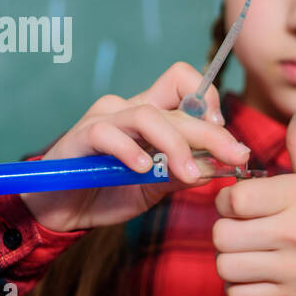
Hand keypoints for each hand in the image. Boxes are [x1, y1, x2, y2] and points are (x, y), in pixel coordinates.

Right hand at [21, 62, 251, 231]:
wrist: (60, 211)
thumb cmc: (107, 193)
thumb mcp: (154, 187)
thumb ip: (182, 173)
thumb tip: (219, 166)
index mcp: (150, 115)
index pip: (183, 84)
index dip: (208, 99)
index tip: (226, 133)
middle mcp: (129, 109)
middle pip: (177, 108)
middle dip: (212, 133)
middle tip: (235, 156)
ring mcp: (104, 119)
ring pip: (148, 116)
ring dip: (175, 145)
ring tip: (187, 173)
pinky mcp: (81, 136)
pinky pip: (109, 134)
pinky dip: (130, 151)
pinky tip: (142, 169)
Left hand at [212, 98, 295, 295]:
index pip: (234, 198)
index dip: (227, 203)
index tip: (239, 206)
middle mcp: (295, 231)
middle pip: (222, 234)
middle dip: (226, 233)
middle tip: (242, 232)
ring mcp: (292, 268)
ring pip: (226, 266)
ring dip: (230, 263)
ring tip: (247, 256)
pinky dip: (240, 290)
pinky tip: (255, 279)